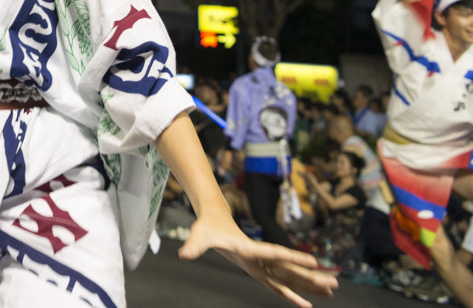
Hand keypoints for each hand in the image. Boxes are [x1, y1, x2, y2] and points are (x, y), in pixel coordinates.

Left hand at [179, 212, 336, 307]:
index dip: (293, 257)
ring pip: (290, 277)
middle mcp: (260, 257)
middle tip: (334, 284)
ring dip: (310, 285)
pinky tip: (307, 304)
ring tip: (333, 289)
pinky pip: (279, 285)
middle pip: (289, 269)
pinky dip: (293, 294)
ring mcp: (262, 265)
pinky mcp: (259, 270)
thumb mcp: (200, 236)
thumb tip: (183, 254)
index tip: (314, 261)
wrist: (215, 219)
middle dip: (311, 277)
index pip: (275, 254)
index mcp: (250, 249)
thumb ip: (194, 246)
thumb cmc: (207, 227)